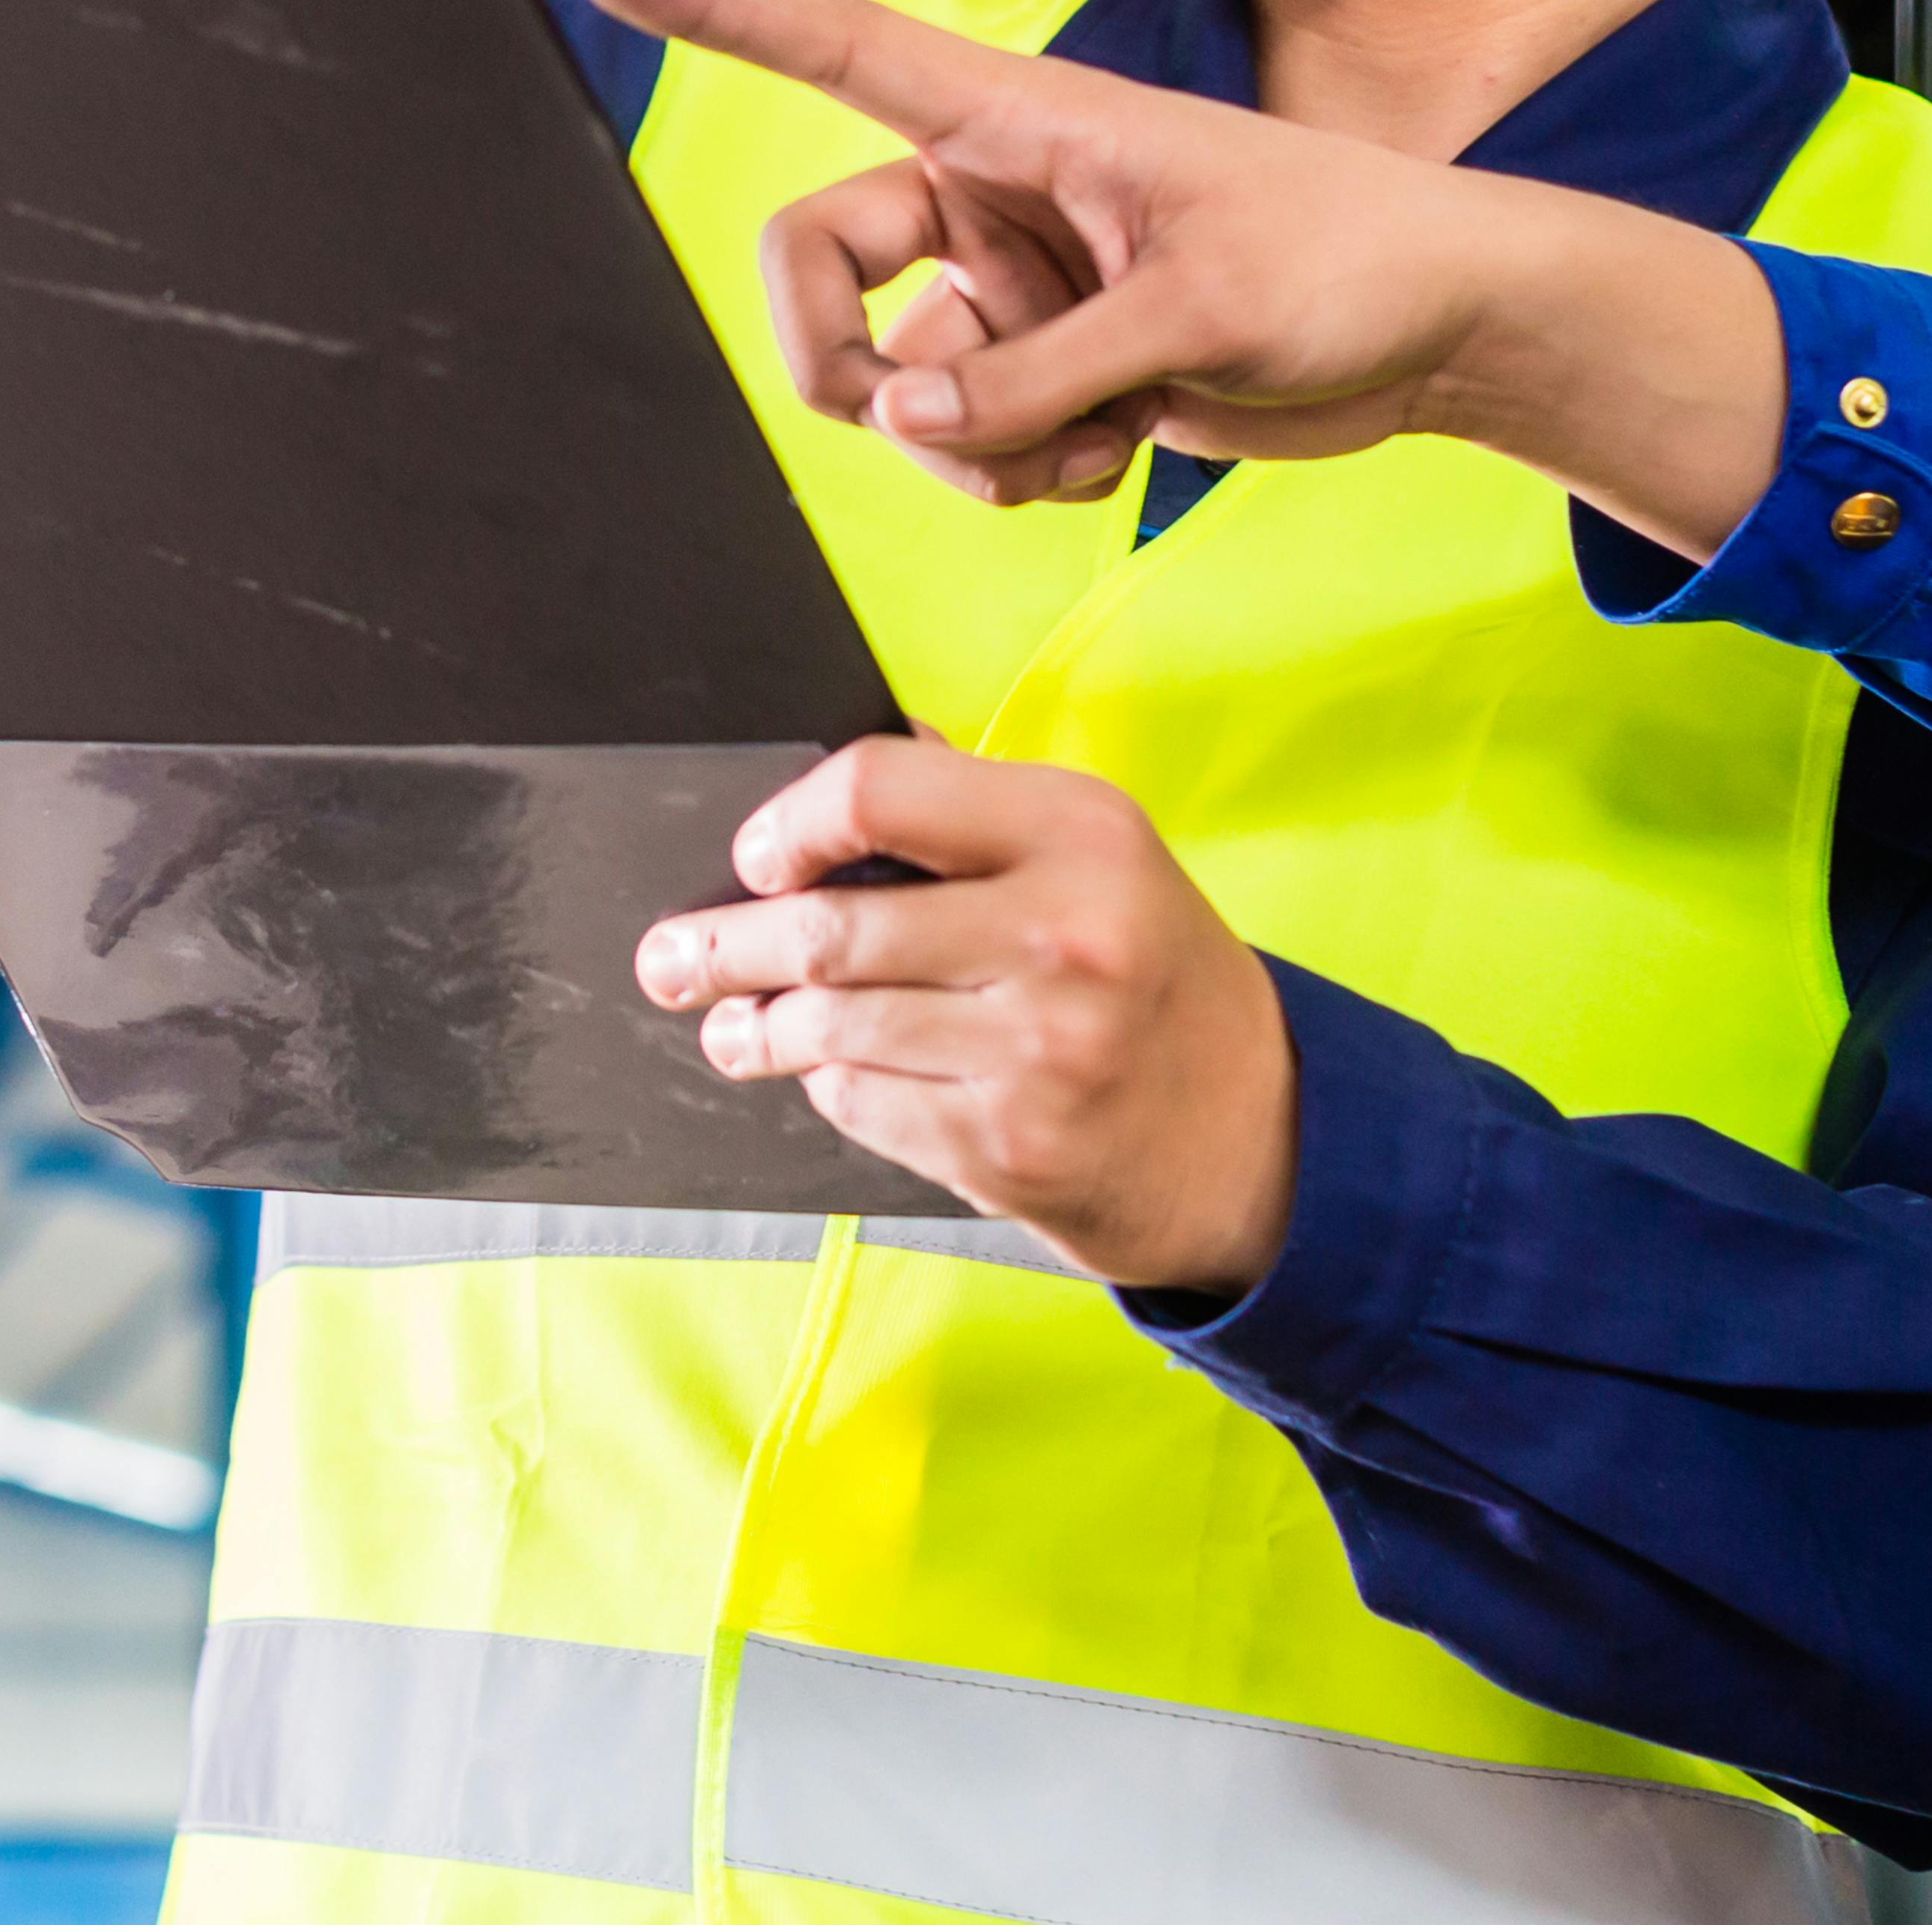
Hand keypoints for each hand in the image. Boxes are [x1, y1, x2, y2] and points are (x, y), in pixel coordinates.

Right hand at [578, 0, 1787, 530]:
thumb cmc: (1348, 260)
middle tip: (913, 426)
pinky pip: (966, 439)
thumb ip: (1033, 373)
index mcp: (1022, 121)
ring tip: (1097, 445)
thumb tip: (897, 417)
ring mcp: (1018, 285)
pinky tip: (1124, 452)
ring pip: (898, 385)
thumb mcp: (1195, 314)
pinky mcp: (1050, 367)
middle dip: (845, 367)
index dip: (721, 12)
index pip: (840, 51)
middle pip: (821, 266)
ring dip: (975, 445)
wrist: (1446, 332)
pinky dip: (1027, 469)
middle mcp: (995, 195)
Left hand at [633, 736, 1294, 1293]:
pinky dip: (828, 1089)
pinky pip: (864, 1107)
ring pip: (831, 1027)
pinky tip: (821, 1077)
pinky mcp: (1007, 1150)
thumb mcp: (1103, 858)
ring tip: (727, 1025)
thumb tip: (842, 782)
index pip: (881, 790)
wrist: (1259, 1138)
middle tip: (672, 955)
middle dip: (726, 944)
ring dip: (755, 1027)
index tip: (755, 856)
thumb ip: (975, 811)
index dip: (793, 822)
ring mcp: (1034, 1053)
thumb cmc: (1156, 977)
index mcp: (1080, 832)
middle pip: (830, 927)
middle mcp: (1061, 936)